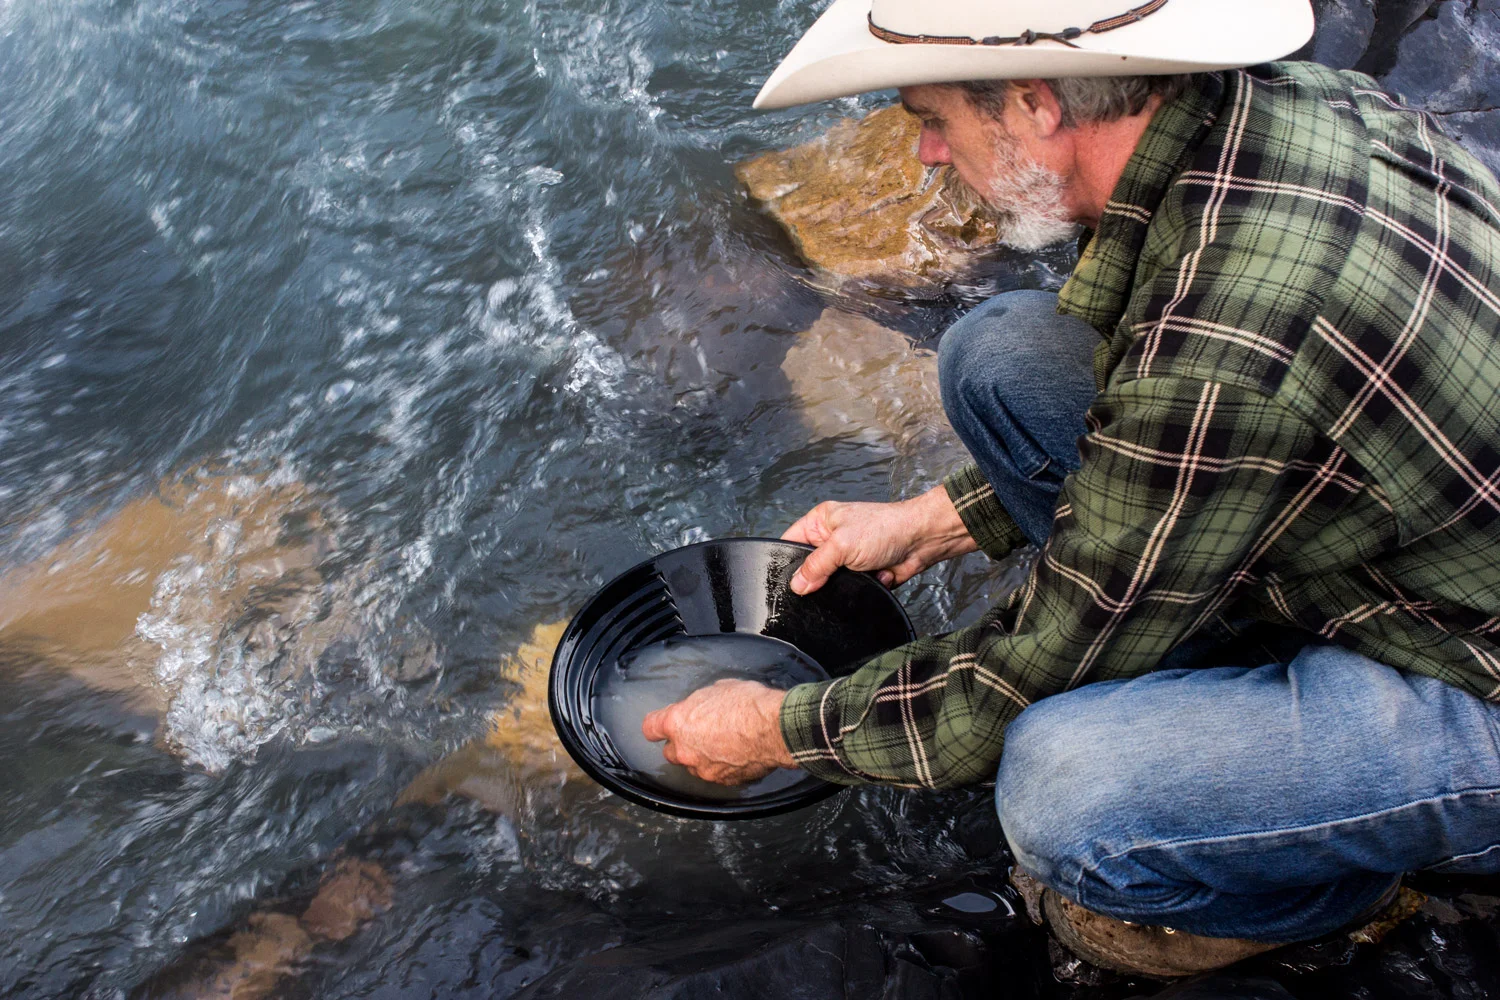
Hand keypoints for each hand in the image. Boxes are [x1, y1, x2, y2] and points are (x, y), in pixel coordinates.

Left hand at [641, 679, 795, 784]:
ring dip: (702, 758)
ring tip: (724, 744)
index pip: (650, 728)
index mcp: (678, 722)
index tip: (661, 726)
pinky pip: (716, 774)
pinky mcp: (723, 781)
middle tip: (700, 733)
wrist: (775, 728)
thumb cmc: (749, 704)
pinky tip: (738, 754)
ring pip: (693, 766)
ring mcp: (703, 769)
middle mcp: (685, 749)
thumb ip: (703, 703)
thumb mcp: (719, 689)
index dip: (656, 726)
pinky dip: (723, 767)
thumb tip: (706, 705)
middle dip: (682, 744)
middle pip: (670, 752)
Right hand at [781, 484, 976, 594]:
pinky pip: (849, 590)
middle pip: (809, 566)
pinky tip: (868, 582)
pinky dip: (857, 590)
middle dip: (815, 578)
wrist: (922, 541)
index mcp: (821, 521)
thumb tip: (797, 585)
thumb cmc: (886, 528)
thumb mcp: (842, 544)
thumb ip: (816, 565)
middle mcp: (831, 538)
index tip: (782, 581)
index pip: (791, 541)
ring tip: (848, 581)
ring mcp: (847, 557)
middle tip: (818, 586)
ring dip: (839, 586)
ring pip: (829, 582)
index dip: (785, 560)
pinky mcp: (861, 573)